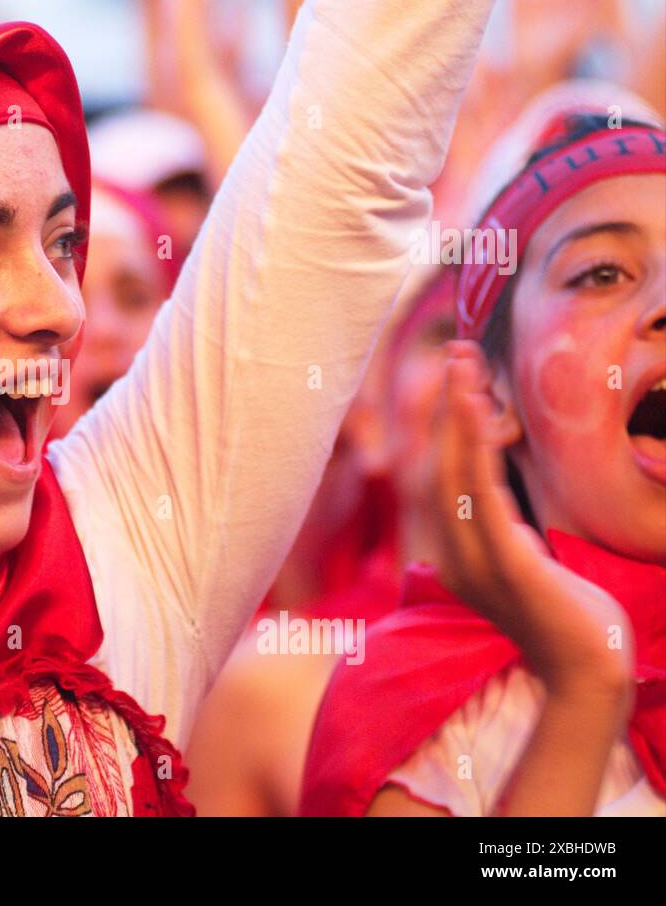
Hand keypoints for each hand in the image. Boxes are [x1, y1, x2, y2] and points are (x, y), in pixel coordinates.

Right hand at [429, 341, 634, 696]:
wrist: (589, 673)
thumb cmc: (567, 618)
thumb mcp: (525, 562)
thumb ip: (500, 526)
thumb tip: (488, 487)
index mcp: (453, 555)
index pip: (439, 478)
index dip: (443, 425)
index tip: (457, 378)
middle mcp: (451, 555)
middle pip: (437, 466)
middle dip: (445, 406)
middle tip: (458, 352)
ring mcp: (473, 561)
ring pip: (452, 472)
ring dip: (456, 414)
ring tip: (465, 366)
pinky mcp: (503, 563)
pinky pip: (481, 494)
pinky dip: (474, 447)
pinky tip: (480, 411)